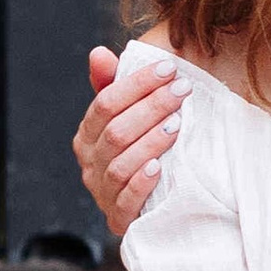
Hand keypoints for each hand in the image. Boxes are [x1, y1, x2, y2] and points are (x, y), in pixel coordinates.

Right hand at [77, 45, 180, 237]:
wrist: (152, 205)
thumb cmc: (140, 149)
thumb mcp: (128, 116)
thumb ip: (113, 85)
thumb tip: (98, 53)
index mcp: (87, 135)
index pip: (105, 104)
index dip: (137, 84)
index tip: (169, 68)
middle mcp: (89, 163)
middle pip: (115, 131)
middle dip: (151, 107)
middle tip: (182, 90)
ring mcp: (102, 192)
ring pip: (120, 164)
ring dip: (150, 142)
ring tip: (177, 124)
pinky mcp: (118, 218)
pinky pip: (126, 201)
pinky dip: (141, 184)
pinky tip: (159, 167)